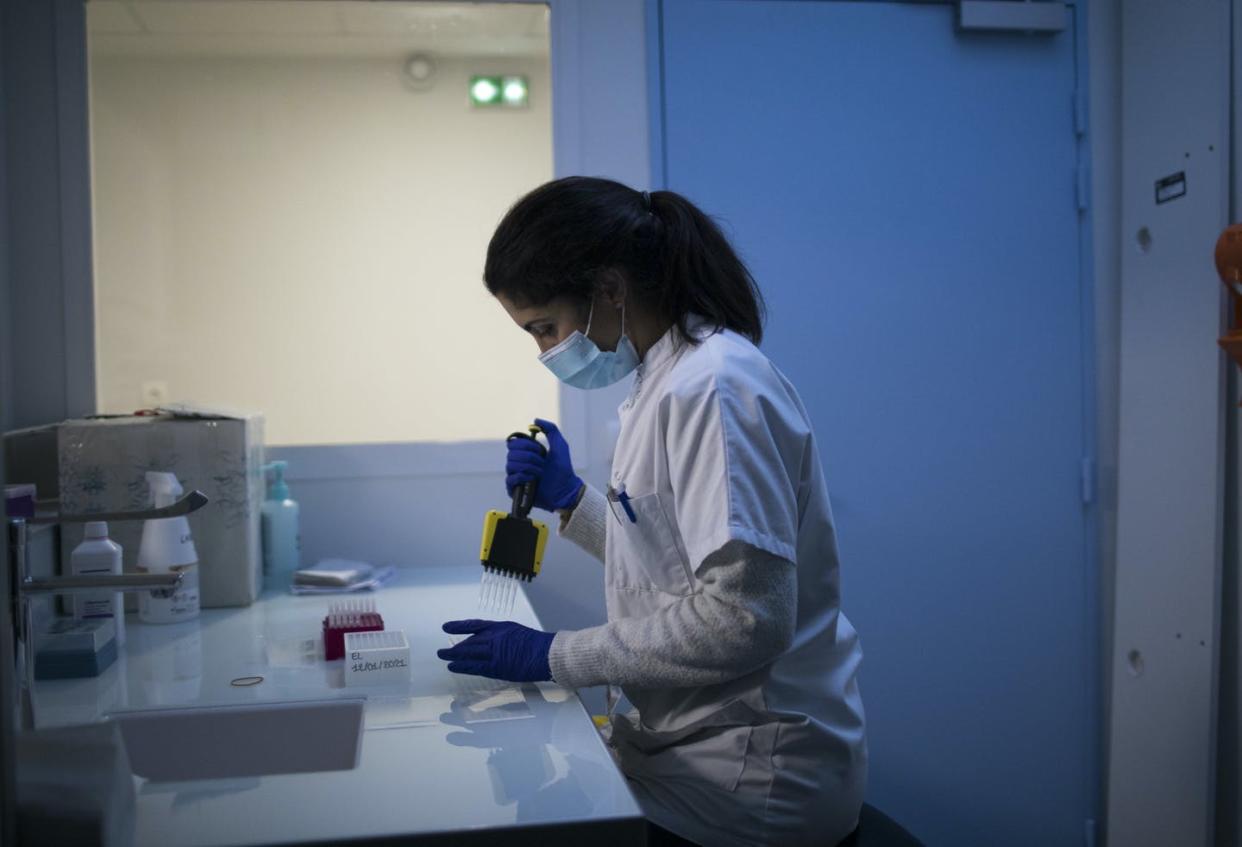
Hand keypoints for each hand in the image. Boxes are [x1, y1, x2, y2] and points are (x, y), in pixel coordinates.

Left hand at [437, 619, 554, 681]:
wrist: (546, 653)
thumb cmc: (538, 645)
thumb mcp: (519, 633)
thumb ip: (505, 638)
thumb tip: (498, 645)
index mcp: (500, 627)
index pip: (475, 625)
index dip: (459, 626)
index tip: (446, 627)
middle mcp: (494, 637)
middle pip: (469, 641)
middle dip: (456, 646)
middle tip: (443, 650)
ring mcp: (494, 652)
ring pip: (468, 653)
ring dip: (454, 655)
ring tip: (443, 656)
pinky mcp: (495, 666)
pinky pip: (474, 666)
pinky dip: (462, 666)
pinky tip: (452, 667)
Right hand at [505, 418, 583, 511]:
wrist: (565, 489)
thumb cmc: (563, 469)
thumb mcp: (560, 445)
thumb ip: (550, 429)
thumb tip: (535, 420)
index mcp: (526, 453)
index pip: (513, 443)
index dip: (525, 445)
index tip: (539, 450)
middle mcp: (519, 464)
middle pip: (511, 453)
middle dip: (530, 457)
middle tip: (542, 462)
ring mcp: (517, 476)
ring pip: (510, 465)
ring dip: (529, 467)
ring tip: (540, 473)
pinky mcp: (515, 489)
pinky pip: (510, 479)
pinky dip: (522, 477)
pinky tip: (533, 479)